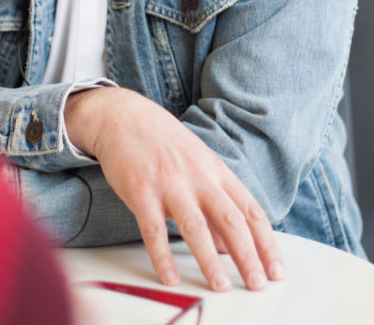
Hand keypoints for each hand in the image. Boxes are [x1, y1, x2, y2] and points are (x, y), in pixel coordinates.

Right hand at [65, 87, 283, 291]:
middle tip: (256, 284)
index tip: (276, 270)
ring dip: (209, 259)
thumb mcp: (198, 166)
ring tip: (220, 286)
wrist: (125, 116)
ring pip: (195, 225)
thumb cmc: (165, 144)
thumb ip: (215, 206)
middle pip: (230, 219)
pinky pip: (153, 228)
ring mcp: (169, 182)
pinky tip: (169, 277)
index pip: (250, 210)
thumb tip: (230, 247)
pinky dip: (162, 255)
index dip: (266, 242)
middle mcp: (198, 176)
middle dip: (247, 255)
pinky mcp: (141, 189)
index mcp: (216, 170)